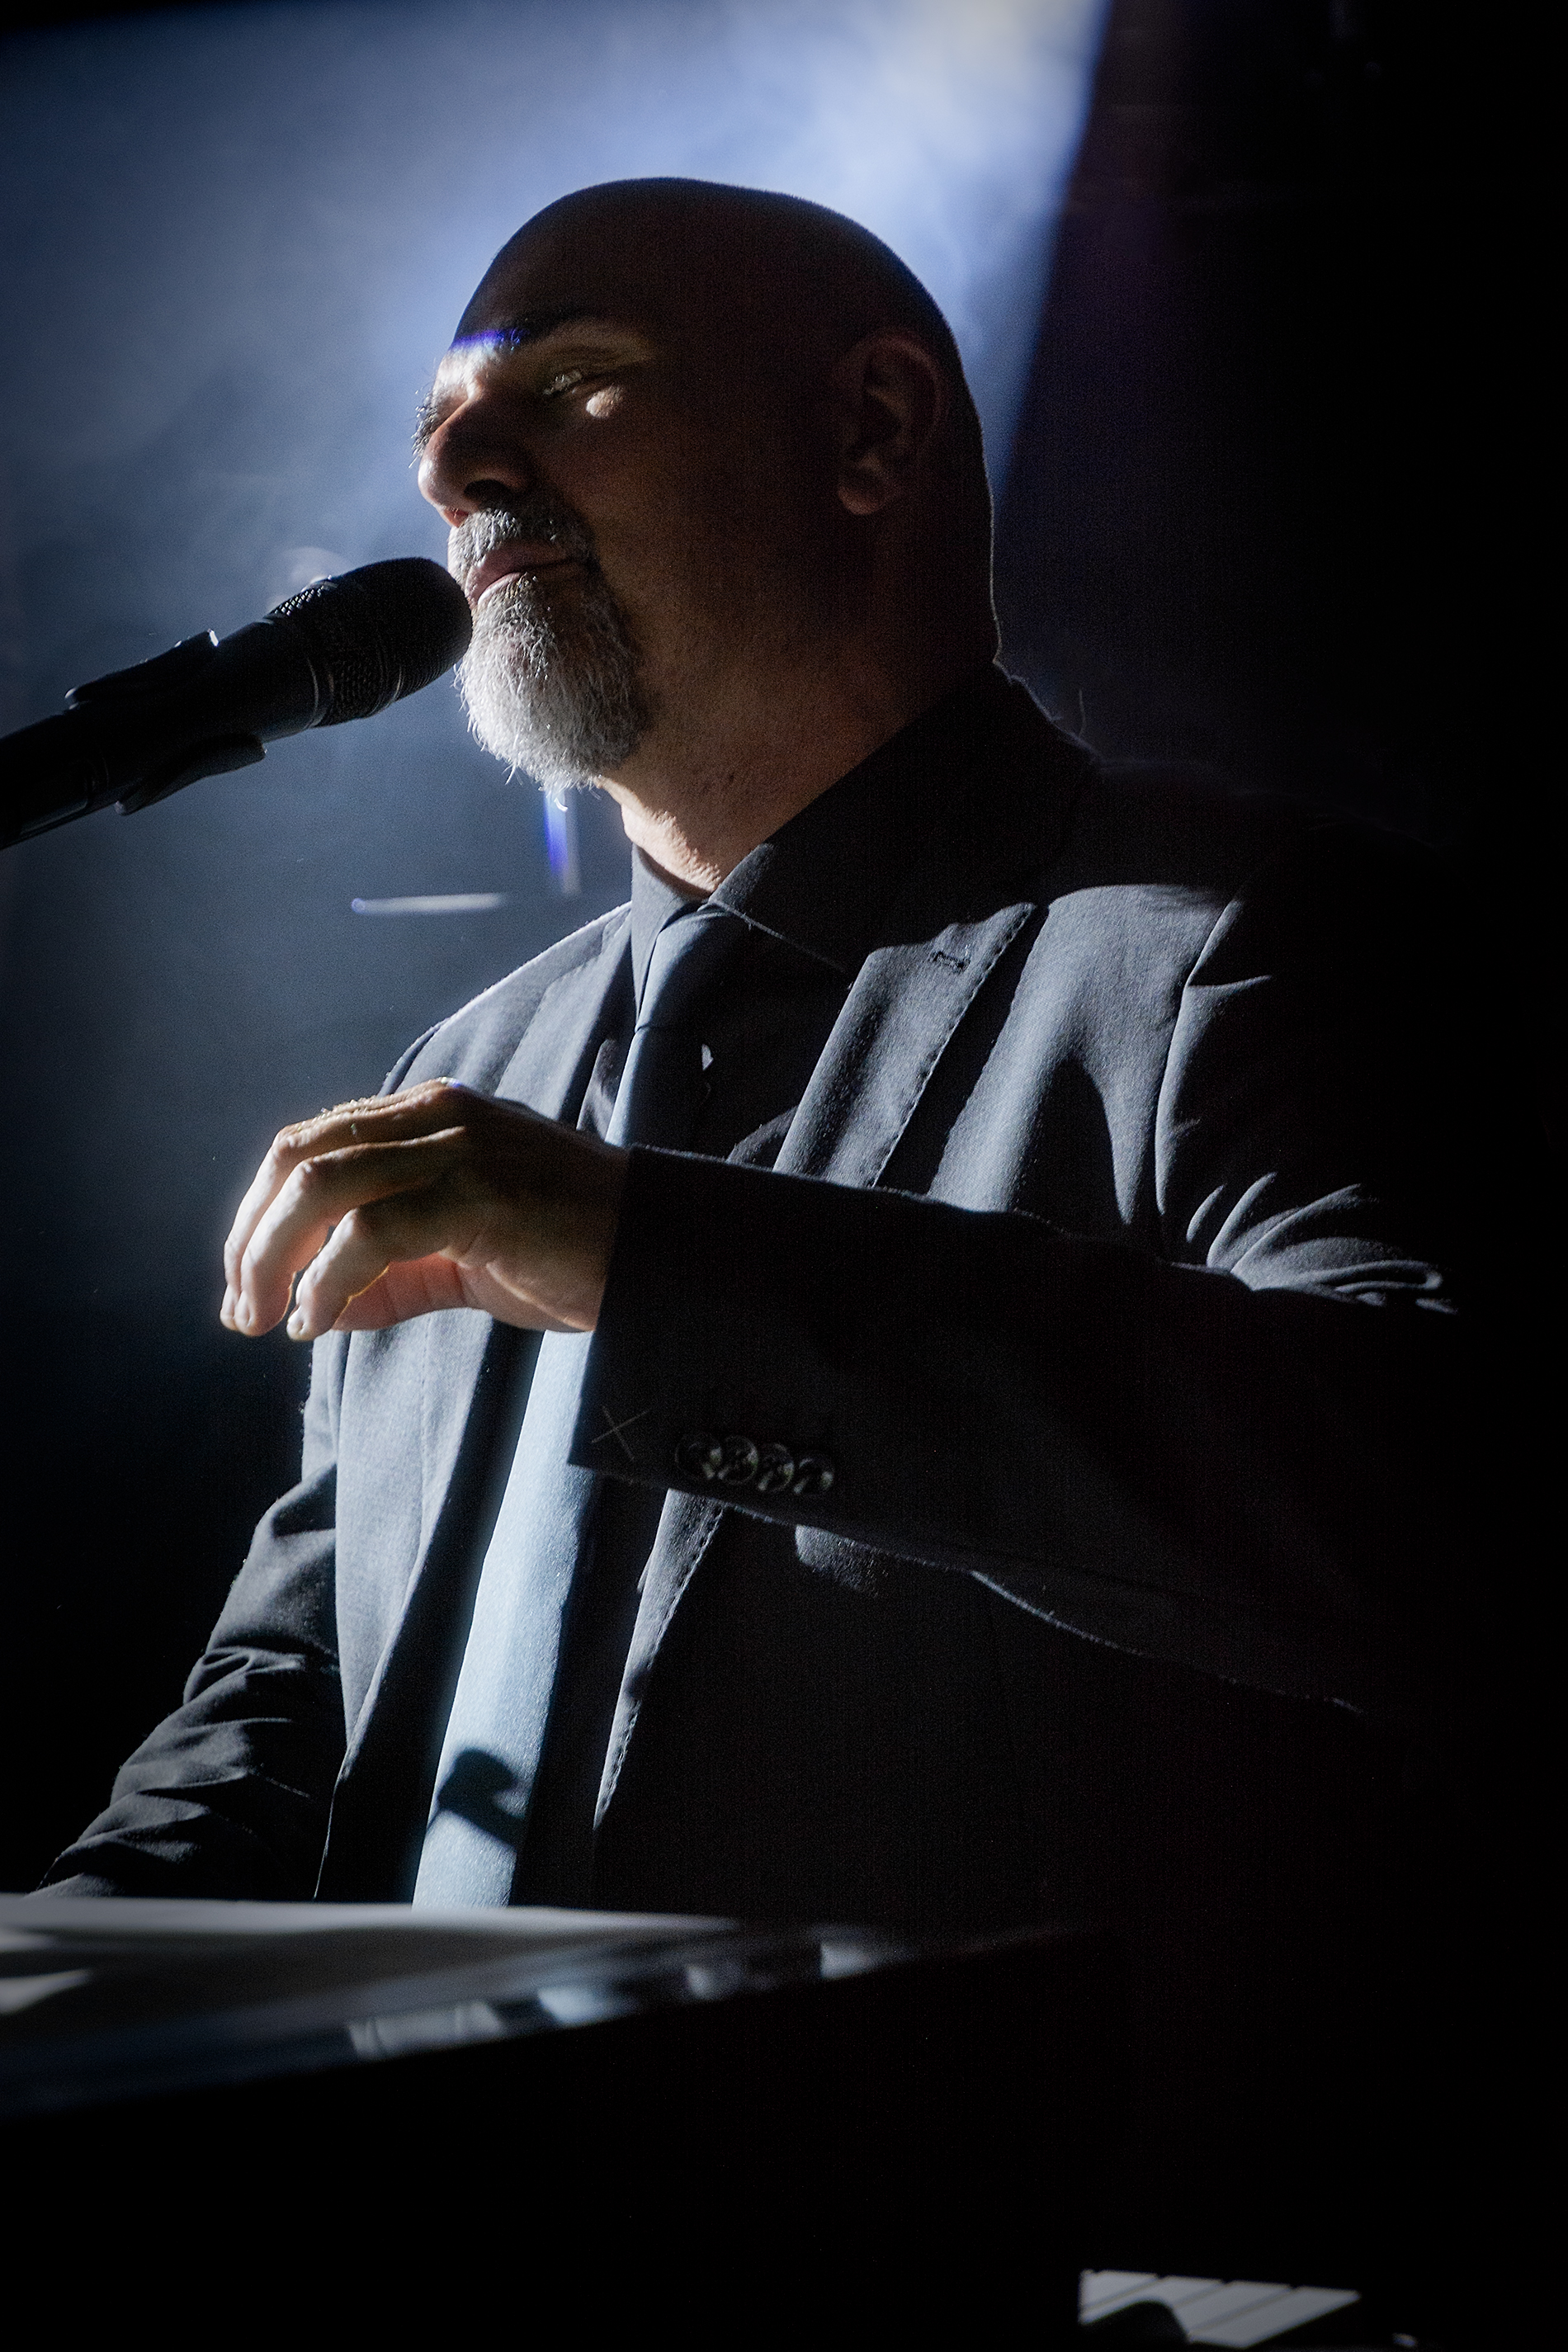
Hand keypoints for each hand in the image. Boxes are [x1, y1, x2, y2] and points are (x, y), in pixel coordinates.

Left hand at [220, 1080, 628, 1341]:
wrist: (664, 1254)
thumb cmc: (572, 1256)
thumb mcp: (464, 1262)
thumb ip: (392, 1276)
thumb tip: (313, 1311)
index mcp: (430, 1115)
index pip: (311, 1145)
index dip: (259, 1215)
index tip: (245, 1287)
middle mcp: (437, 1115)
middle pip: (299, 1157)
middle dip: (251, 1237)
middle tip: (241, 1310)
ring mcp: (461, 1148)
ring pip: (323, 1185)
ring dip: (273, 1258)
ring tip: (266, 1318)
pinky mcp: (482, 1192)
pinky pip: (375, 1232)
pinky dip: (330, 1281)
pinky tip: (320, 1320)